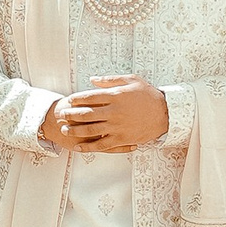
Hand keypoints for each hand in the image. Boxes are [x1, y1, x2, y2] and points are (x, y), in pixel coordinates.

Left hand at [39, 77, 170, 151]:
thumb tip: (92, 80)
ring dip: (75, 130)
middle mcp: (113, 112)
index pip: (89, 97)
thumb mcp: (132, 80)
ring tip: (65, 129)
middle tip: (60, 115)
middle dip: (70, 114)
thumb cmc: (148, 95)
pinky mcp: (121, 139)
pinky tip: (79, 147)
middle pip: (86, 113)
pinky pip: (102, 144)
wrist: (165, 114)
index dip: (76, 99)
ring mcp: (117, 127)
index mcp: (115, 96)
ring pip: (90, 130)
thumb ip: (110, 80)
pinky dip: (89, 146)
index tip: (68, 100)